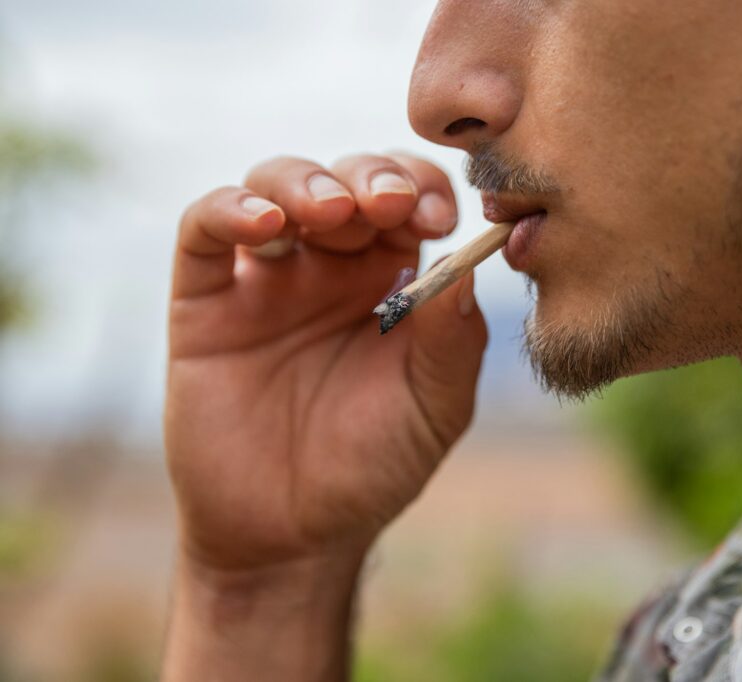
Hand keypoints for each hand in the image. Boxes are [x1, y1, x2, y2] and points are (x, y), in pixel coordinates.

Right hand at [165, 154, 486, 571]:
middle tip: (387, 204)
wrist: (294, 534)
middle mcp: (332, 267)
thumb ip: (453, 340)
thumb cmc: (374, 468)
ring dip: (304, 181)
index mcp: (393, 281)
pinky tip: (264, 226)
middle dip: (371, 176)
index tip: (440, 216)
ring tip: (330, 211)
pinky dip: (229, 210)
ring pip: (276, 185)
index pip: (410, 200)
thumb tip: (469, 264)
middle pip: (348, 178)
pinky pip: (205, 231)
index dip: (424, 190)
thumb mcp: (434, 407)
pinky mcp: (207, 301)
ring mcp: (268, 279)